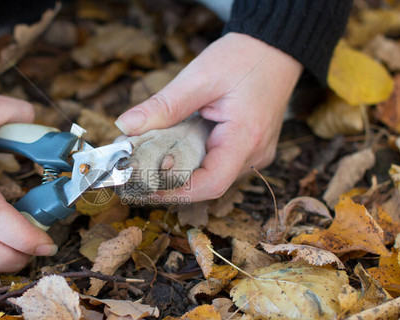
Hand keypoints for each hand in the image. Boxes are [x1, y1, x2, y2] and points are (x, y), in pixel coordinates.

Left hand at [115, 33, 302, 200]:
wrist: (275, 47)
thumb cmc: (243, 57)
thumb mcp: (199, 77)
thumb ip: (163, 106)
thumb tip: (125, 126)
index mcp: (246, 138)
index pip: (212, 184)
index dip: (178, 192)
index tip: (147, 186)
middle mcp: (255, 153)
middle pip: (209, 182)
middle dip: (174, 178)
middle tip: (142, 167)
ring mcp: (256, 153)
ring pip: (213, 174)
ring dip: (184, 167)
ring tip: (156, 154)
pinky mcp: (250, 149)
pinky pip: (220, 163)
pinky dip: (196, 158)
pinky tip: (178, 144)